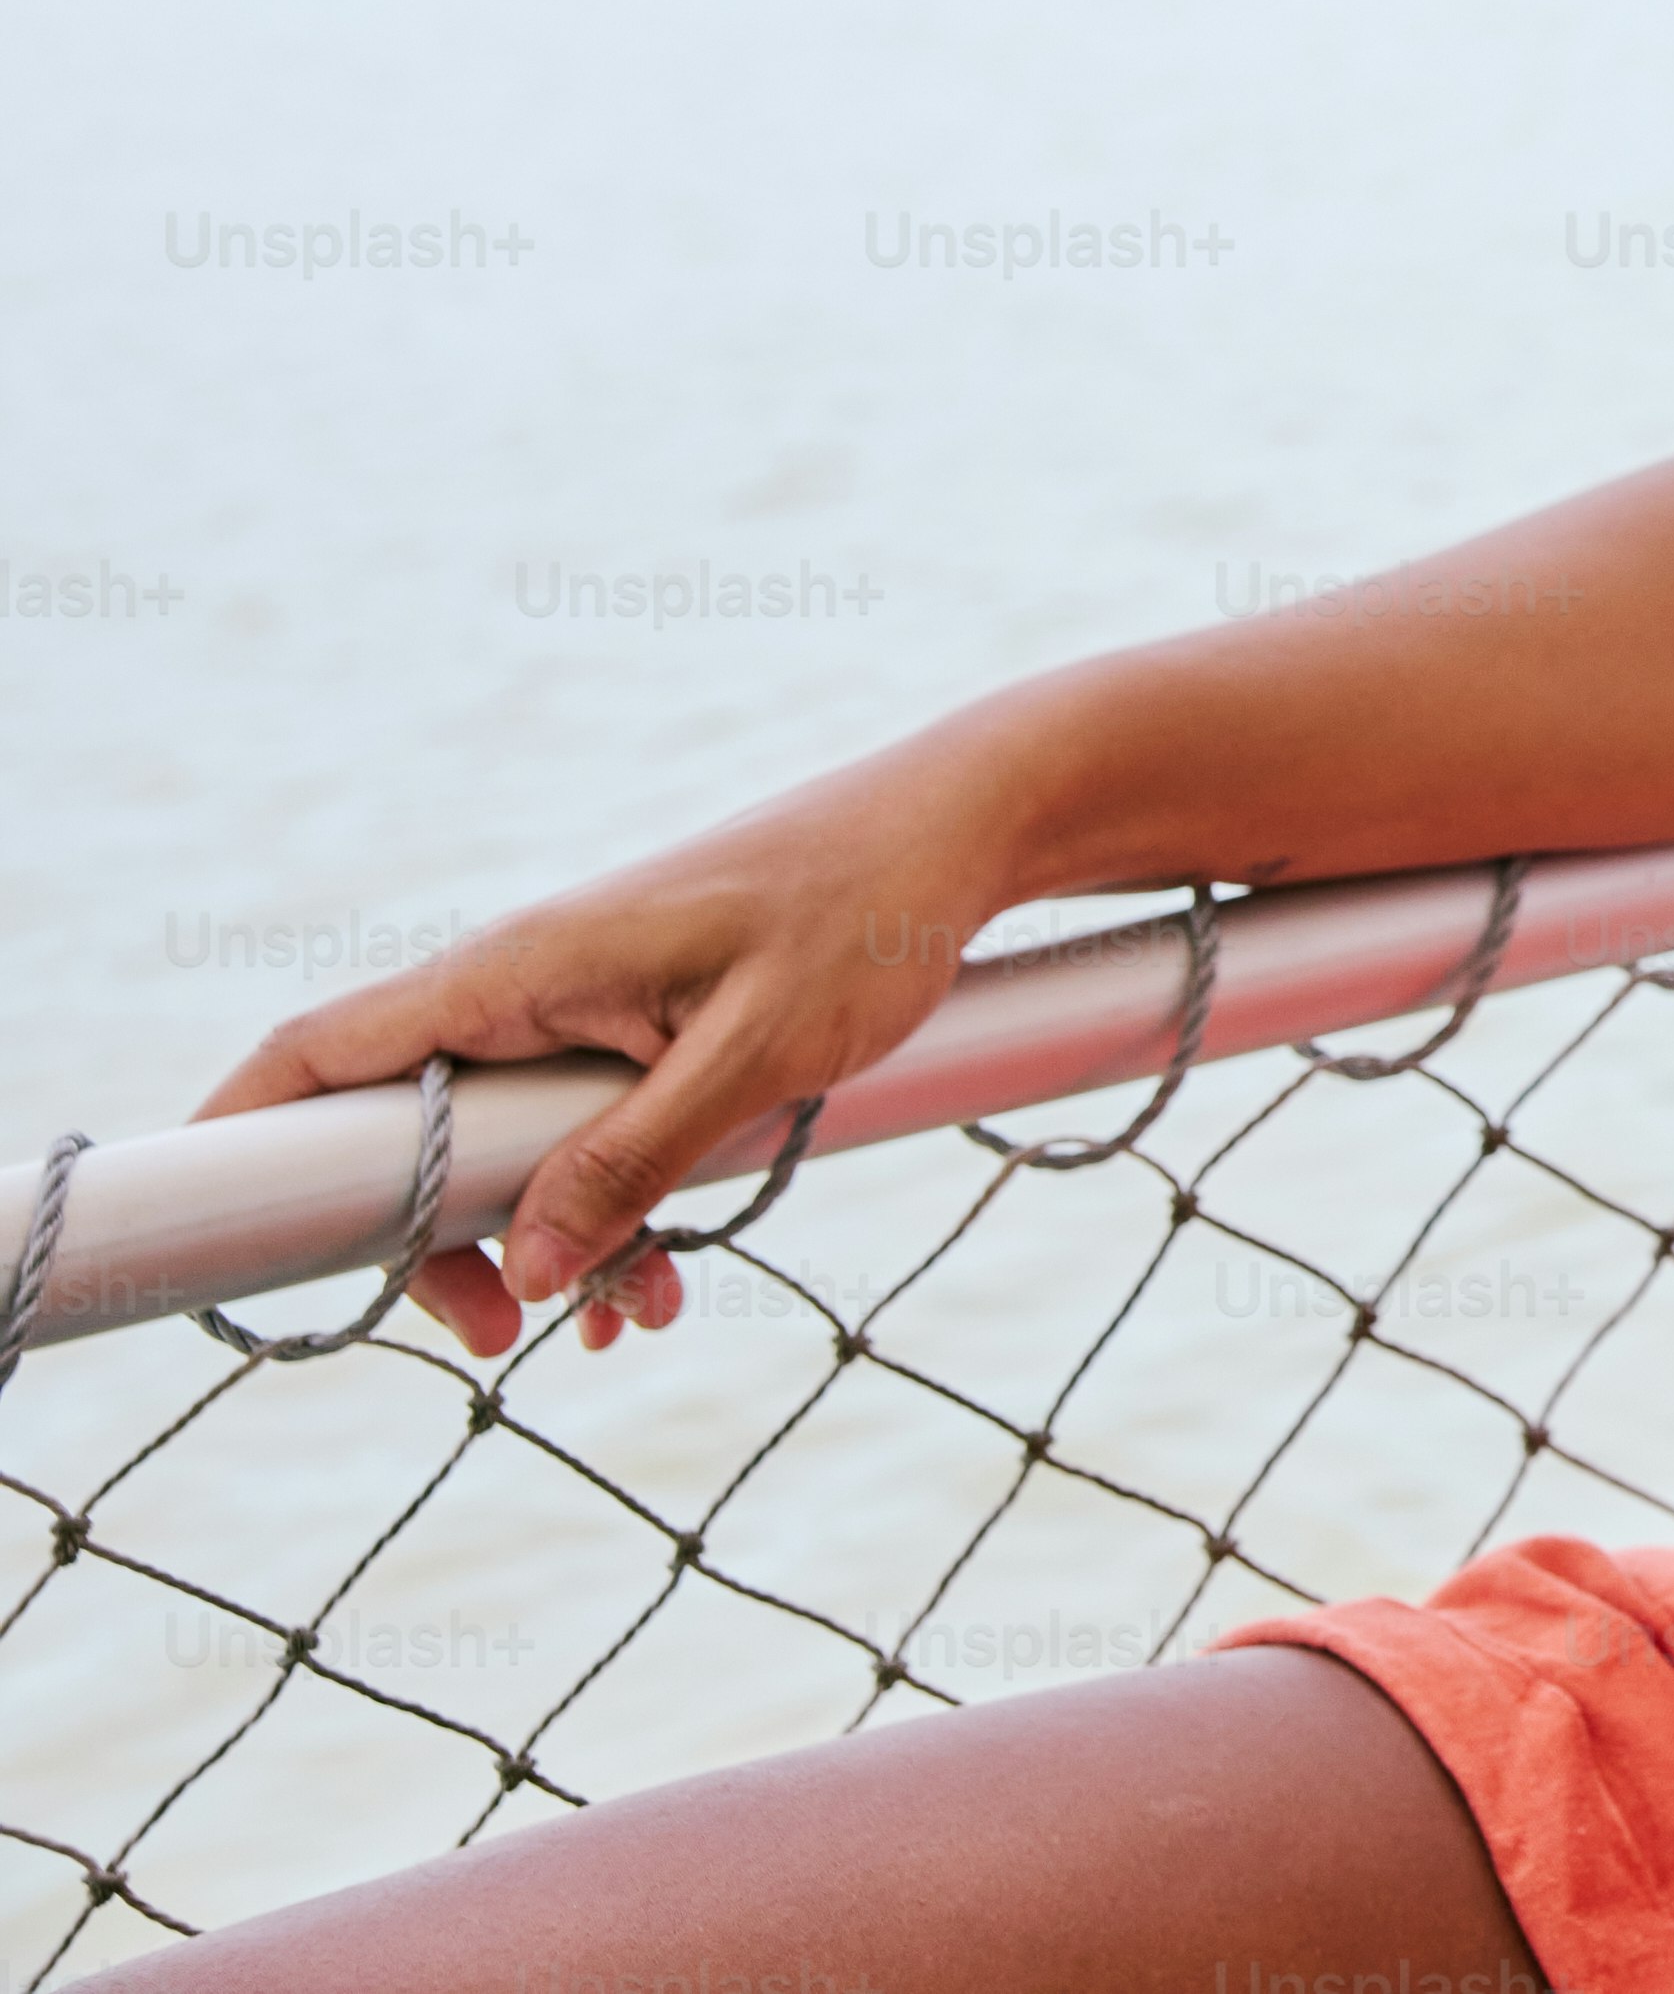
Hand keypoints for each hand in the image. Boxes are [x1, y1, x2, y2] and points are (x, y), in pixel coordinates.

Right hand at [190, 728, 1037, 1357]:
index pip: (320, 1049)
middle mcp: (529, 983)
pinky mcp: (645, 1027)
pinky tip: (667, 1280)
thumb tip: (531, 1269)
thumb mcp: (758, 1051)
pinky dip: (613, 1210)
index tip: (209, 1238)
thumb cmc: (868, 914)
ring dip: (550, 1244)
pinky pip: (585, 1134)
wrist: (969, 832)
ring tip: (642, 1314)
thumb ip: (637, 1157)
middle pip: (406, 1133)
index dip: (238, 1135)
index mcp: (520, 966)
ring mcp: (585, 1005)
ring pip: (506, 1151)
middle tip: (503, 1335)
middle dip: (439, 1248)